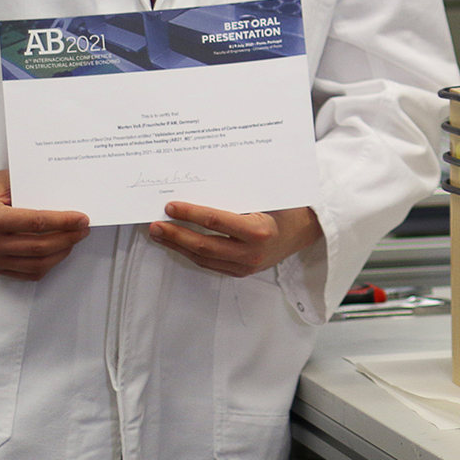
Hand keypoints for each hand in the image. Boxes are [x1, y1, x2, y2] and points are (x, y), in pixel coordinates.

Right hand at [0, 170, 90, 280]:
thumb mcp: (3, 181)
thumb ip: (31, 186)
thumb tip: (65, 192)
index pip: (36, 223)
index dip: (63, 221)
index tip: (82, 218)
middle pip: (40, 246)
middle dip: (68, 238)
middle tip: (83, 229)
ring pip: (37, 264)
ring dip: (61, 253)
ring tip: (74, 239)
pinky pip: (28, 273)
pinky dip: (48, 264)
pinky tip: (58, 251)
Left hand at [148, 203, 322, 277]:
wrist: (304, 231)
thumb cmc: (284, 208)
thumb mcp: (264, 198)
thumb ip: (234, 197)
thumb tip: (198, 188)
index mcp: (259, 231)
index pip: (215, 222)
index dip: (190, 214)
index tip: (170, 206)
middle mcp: (251, 252)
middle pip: (204, 245)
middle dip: (175, 235)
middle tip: (155, 226)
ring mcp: (246, 266)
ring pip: (204, 258)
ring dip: (178, 246)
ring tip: (159, 234)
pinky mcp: (241, 272)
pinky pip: (210, 264)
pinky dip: (192, 254)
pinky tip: (178, 244)